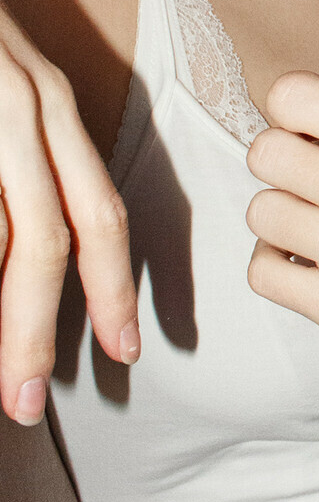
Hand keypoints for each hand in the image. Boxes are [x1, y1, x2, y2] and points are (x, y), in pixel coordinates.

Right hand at [0, 0, 136, 424]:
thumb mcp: (9, 95)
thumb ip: (24, 166)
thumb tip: (19, 253)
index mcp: (52, 112)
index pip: (98, 211)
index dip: (113, 286)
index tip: (124, 352)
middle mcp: (28, 109)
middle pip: (54, 234)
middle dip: (44, 327)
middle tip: (30, 406)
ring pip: (12, 233)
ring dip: (7, 316)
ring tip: (2, 385)